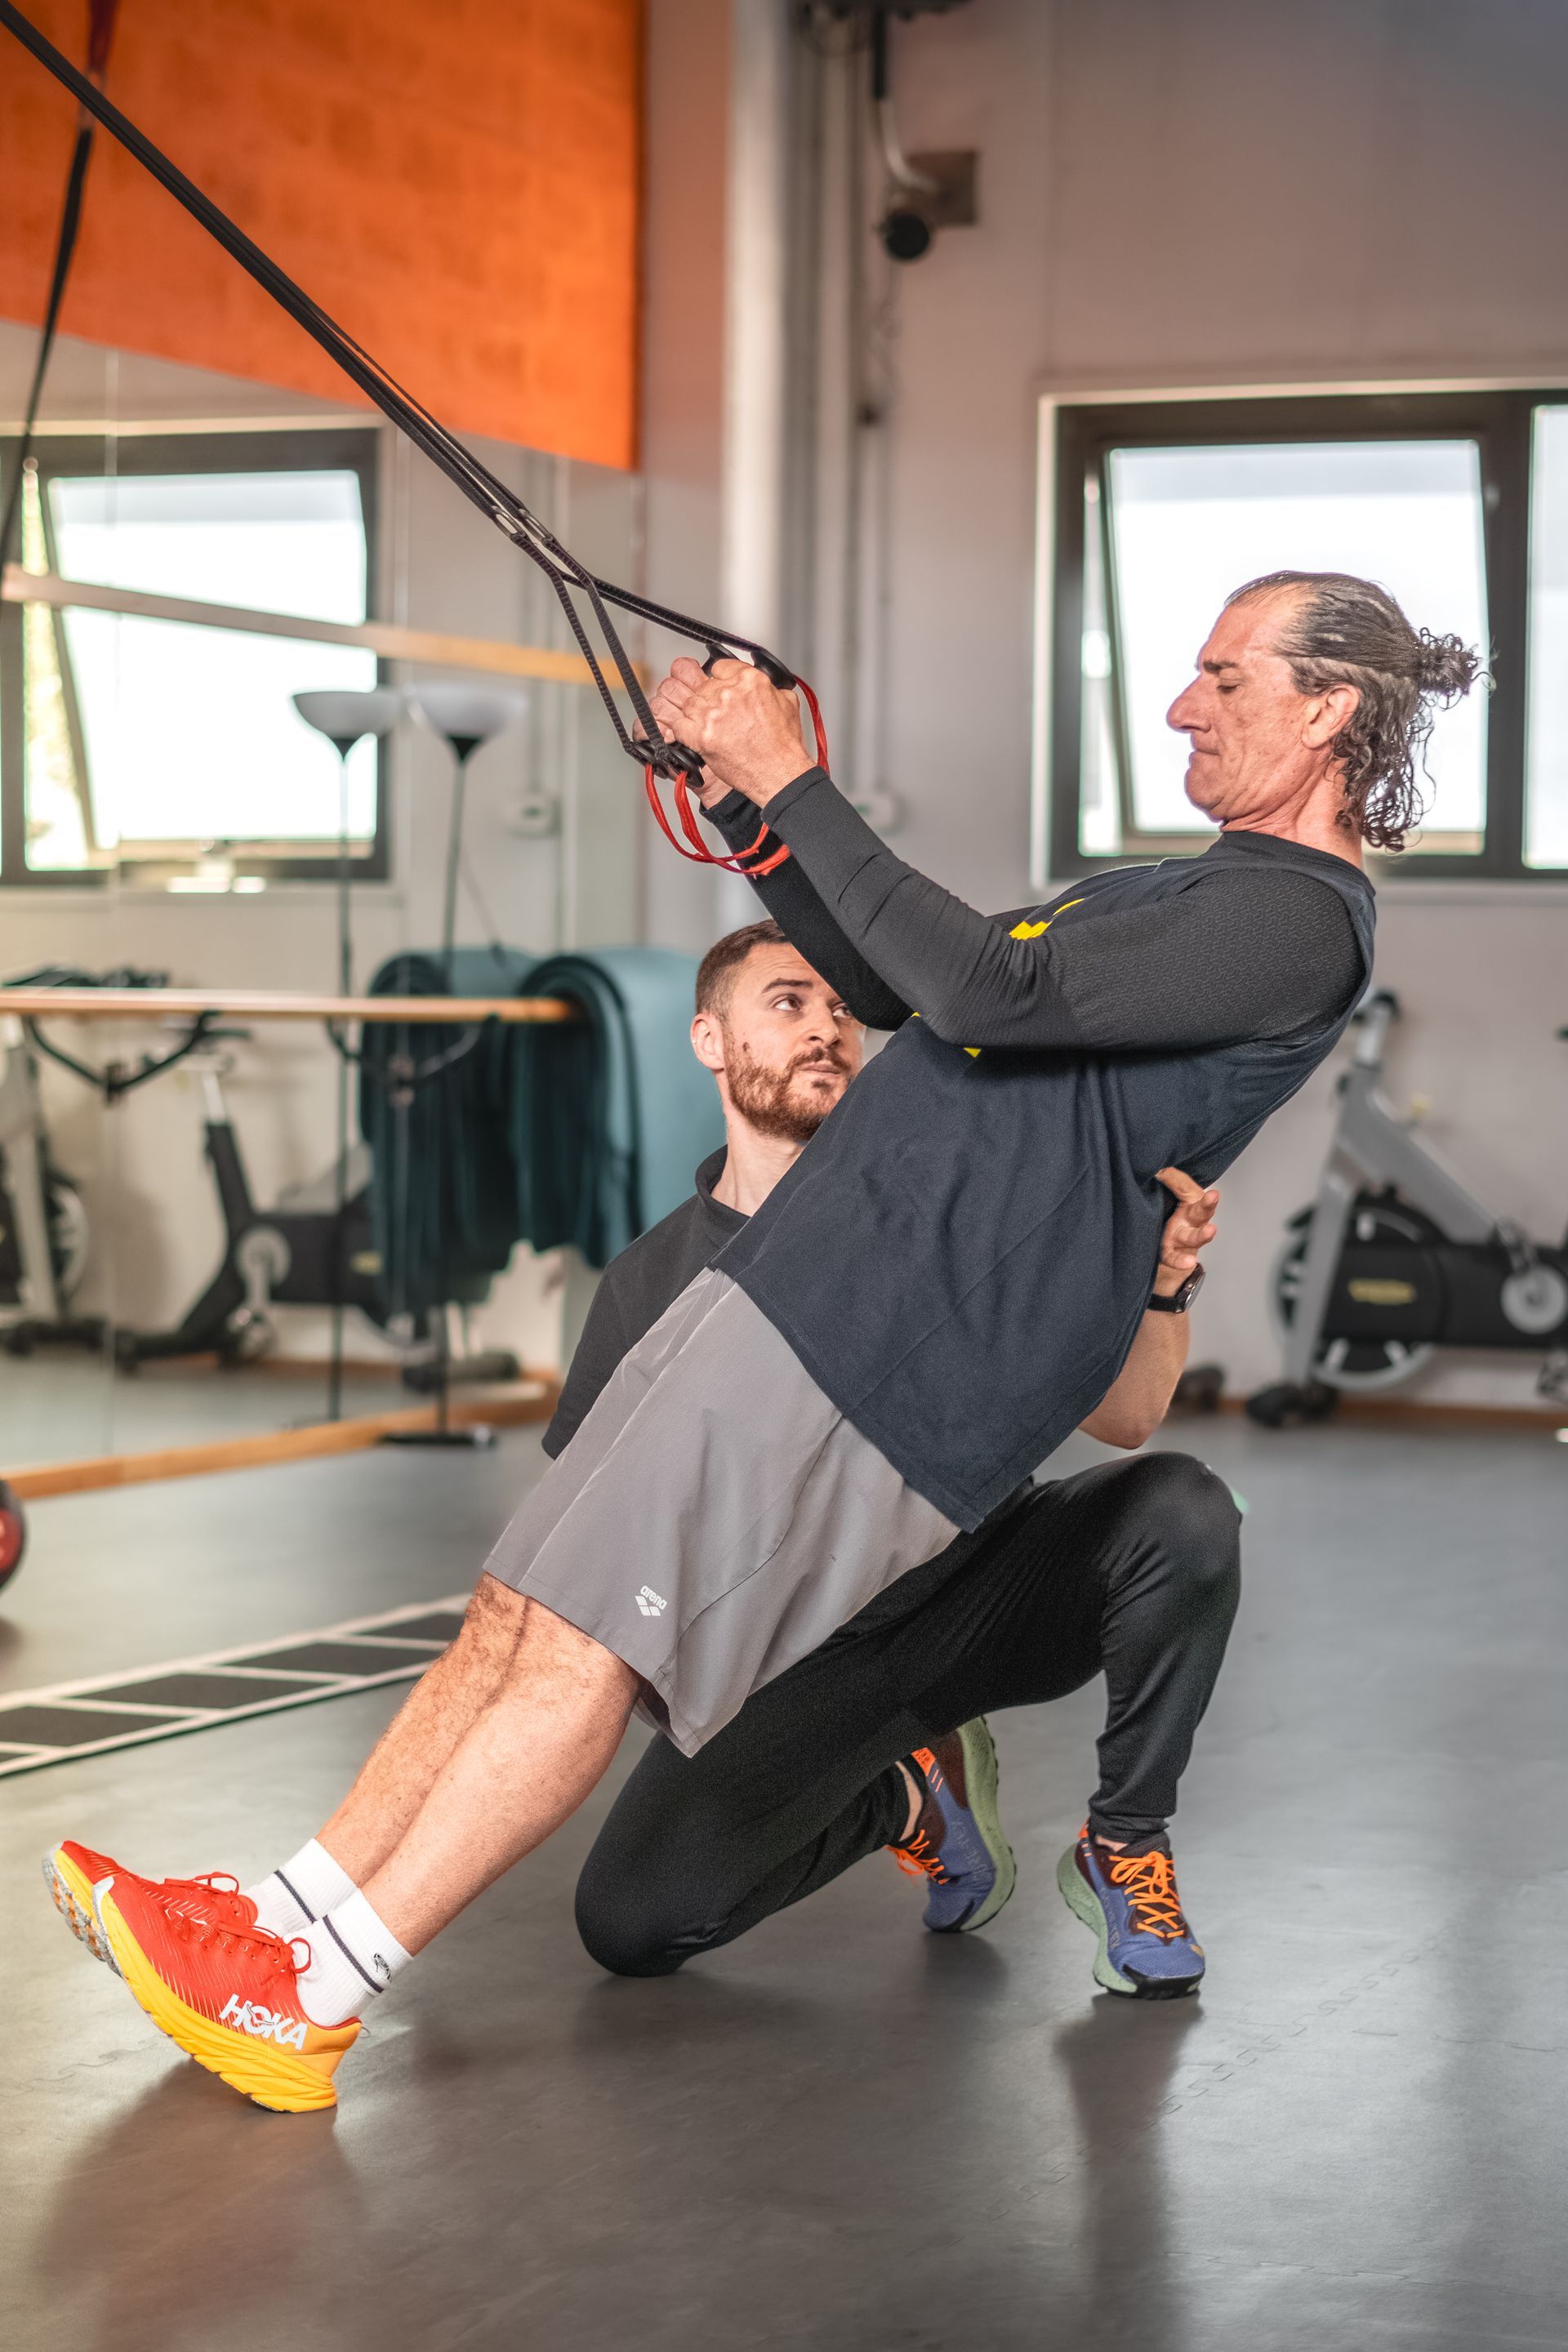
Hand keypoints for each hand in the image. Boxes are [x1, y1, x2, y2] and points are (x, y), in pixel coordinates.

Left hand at [648, 657, 811, 807]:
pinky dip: (679, 730)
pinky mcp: (701, 736)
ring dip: (689, 712)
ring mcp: (712, 714)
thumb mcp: (787, 702)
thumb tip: (763, 683)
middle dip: (699, 694)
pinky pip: (677, 725)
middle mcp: (728, 693)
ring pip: (685, 702)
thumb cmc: (784, 745)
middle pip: (698, 683)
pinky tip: (688, 733)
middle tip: (704, 706)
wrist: (779, 773)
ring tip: (698, 721)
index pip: (718, 667)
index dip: (715, 678)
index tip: (715, 686)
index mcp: (750, 680)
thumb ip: (770, 686)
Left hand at [1153, 1166, 1218, 1294]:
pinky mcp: (1173, 1253)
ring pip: (1195, 1236)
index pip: (1187, 1188)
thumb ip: (1166, 1181)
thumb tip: (1156, 1166)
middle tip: (1213, 1195)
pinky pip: (1177, 1258)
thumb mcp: (1167, 1196)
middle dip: (1208, 1203)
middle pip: (1202, 1211)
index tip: (1162, 1170)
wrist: (1163, 1246)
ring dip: (1204, 1234)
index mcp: (1189, 1202)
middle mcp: (1190, 1219)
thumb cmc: (1167, 1213)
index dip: (1176, 1179)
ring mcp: (1183, 1238)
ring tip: (1211, 1230)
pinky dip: (1182, 1261)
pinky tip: (1188, 1262)